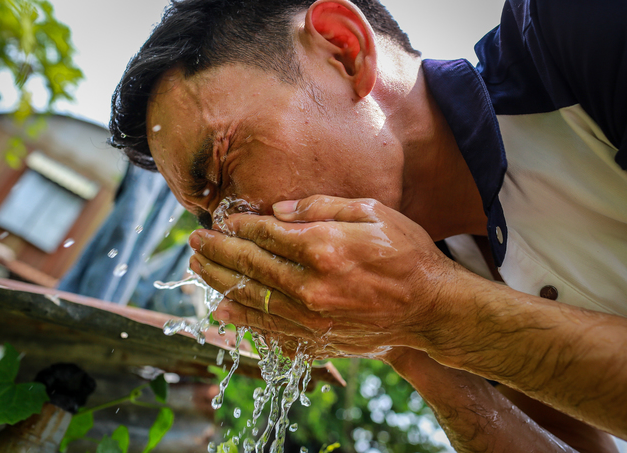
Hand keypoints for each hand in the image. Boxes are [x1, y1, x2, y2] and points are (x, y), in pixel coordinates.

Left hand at [189, 195, 459, 357]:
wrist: (432, 308)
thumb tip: (275, 211)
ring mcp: (312, 319)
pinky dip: (243, 319)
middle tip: (194, 241)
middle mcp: (310, 286)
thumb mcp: (372, 212)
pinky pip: (270, 330)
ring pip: (251, 299)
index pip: (265, 234)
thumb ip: (321, 207)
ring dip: (219, 282)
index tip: (223, 220)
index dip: (239, 226)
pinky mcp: (317, 340)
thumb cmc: (407, 254)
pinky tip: (223, 308)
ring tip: (196, 268)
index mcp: (323, 248)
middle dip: (217, 251)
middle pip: (249, 266)